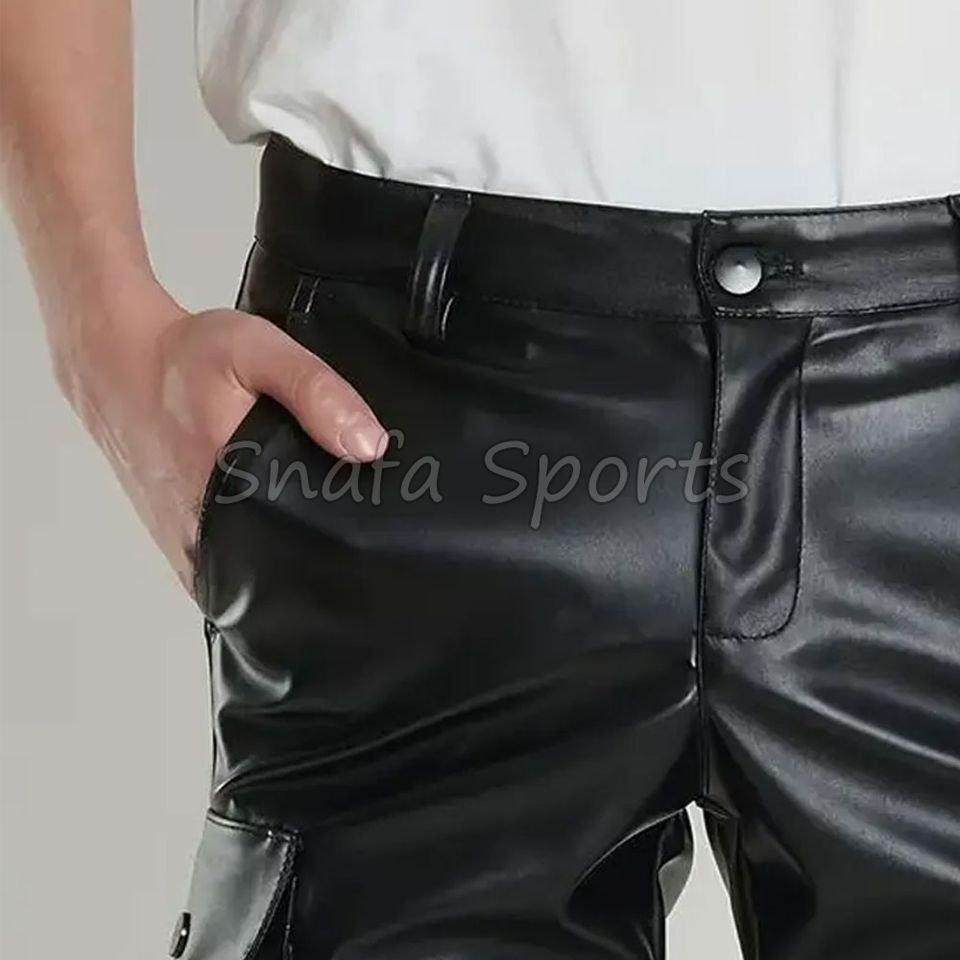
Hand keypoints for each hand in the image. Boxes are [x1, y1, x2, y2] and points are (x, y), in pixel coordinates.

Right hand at [58, 283, 386, 594]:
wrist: (119, 366)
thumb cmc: (185, 358)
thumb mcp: (258, 349)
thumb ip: (316, 391)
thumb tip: (368, 445)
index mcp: (230, 485)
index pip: (305, 544)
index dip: (346, 540)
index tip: (371, 528)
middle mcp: (204, 528)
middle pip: (283, 568)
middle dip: (322, 552)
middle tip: (350, 523)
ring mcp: (188, 546)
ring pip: (255, 578)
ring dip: (288, 560)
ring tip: (319, 528)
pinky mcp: (180, 548)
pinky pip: (230, 573)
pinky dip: (256, 559)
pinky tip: (277, 530)